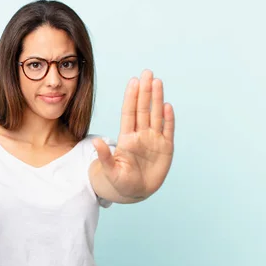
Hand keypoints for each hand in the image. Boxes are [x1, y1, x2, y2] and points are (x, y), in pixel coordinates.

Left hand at [93, 69, 174, 198]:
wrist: (134, 192)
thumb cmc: (119, 181)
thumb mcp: (109, 171)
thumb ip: (105, 157)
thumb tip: (96, 143)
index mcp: (127, 138)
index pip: (129, 113)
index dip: (132, 97)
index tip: (133, 81)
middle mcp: (141, 135)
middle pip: (143, 109)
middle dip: (145, 91)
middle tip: (147, 72)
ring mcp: (154, 141)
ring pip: (156, 116)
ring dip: (157, 99)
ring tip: (157, 82)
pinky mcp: (165, 148)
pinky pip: (168, 131)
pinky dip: (168, 119)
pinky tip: (168, 106)